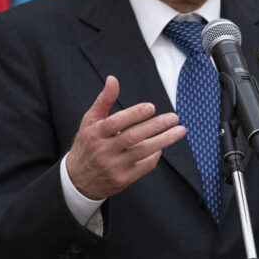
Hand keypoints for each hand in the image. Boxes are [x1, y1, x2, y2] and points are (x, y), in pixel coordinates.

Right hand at [66, 76, 185, 199]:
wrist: (78, 179)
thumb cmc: (88, 143)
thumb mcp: (90, 121)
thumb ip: (104, 100)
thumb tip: (113, 79)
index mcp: (95, 133)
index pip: (116, 122)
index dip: (134, 114)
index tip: (152, 107)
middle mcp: (103, 150)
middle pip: (133, 137)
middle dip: (156, 126)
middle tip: (174, 117)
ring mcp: (113, 166)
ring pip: (143, 151)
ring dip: (164, 140)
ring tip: (179, 131)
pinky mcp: (122, 179)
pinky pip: (144, 166)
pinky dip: (155, 156)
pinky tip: (161, 146)